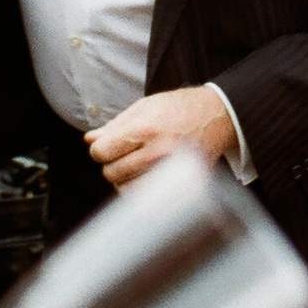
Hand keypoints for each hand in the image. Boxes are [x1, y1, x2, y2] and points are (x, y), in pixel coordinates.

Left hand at [86, 87, 236, 188]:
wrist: (218, 116)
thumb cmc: (179, 107)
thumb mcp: (145, 106)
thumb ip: (115, 125)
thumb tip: (89, 140)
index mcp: (145, 128)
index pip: (101, 152)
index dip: (100, 149)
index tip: (109, 146)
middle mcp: (158, 151)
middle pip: (112, 173)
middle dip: (111, 164)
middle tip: (124, 155)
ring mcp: (172, 170)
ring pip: (127, 190)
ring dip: (124, 180)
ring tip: (135, 167)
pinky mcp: (183, 184)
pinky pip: (149, 200)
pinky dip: (140, 192)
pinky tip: (145, 179)